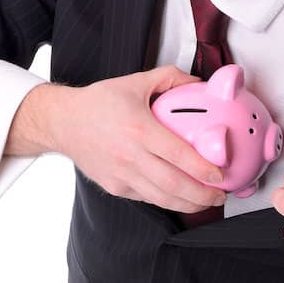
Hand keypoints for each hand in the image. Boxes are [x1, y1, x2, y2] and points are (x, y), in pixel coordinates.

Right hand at [18, 65, 228, 214]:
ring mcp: (121, 175)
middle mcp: (130, 156)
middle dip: (201, 195)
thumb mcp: (135, 82)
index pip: (178, 154)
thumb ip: (170, 78)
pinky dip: (166, 201)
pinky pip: (147, 199)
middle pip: (173, 184)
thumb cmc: (97, 104)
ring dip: (188, 204)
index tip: (220, 174)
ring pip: (161, 199)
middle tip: (219, 194)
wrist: (63, 123)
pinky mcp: (115, 187)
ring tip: (205, 201)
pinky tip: (180, 198)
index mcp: (139, 129)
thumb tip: (198, 83)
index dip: (202, 168)